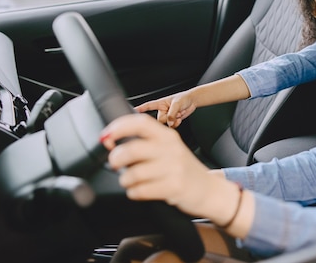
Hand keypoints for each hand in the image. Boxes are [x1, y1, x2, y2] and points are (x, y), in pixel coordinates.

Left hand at [101, 114, 234, 219]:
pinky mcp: (174, 187)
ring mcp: (174, 168)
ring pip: (133, 173)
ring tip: (130, 181)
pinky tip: (139, 191)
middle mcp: (172, 149)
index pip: (140, 123)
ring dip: (125, 180)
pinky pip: (140, 191)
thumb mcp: (170, 149)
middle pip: (132, 149)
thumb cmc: (183, 170)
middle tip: (115, 164)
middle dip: (116, 159)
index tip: (106, 136)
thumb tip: (111, 141)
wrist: (210, 190)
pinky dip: (133, 193)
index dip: (118, 127)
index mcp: (168, 136)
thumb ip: (146, 143)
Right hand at [135, 91, 196, 127]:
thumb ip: (172, 113)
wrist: (192, 101)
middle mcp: (162, 110)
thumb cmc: (184, 98)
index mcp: (160, 103)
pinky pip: (172, 126)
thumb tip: (169, 122)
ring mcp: (167, 116)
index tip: (133, 111)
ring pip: (166, 124)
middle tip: (174, 113)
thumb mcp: (177, 103)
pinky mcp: (173, 121)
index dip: (140, 109)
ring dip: (173, 121)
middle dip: (167, 118)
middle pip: (159, 120)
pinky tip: (180, 118)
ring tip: (178, 114)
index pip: (148, 106)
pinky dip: (177, 123)